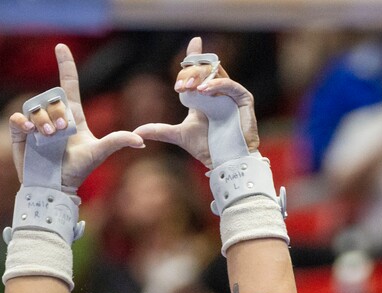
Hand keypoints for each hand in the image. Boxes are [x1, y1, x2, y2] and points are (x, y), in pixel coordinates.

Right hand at [8, 43, 144, 190]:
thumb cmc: (78, 171)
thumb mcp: (99, 153)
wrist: (55, 188)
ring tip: (47, 136)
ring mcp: (36, 124)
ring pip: (35, 108)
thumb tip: (141, 140)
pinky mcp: (21, 134)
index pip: (69, 84)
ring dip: (41, 120)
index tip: (61, 47)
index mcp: (72, 115)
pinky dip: (22, 122)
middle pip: (53, 99)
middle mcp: (53, 116)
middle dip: (56, 112)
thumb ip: (118, 141)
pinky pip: (17, 118)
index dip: (66, 65)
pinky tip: (28, 130)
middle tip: (59, 131)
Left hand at [135, 36, 258, 167]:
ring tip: (189, 89)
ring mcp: (232, 94)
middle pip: (206, 70)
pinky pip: (230, 85)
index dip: (197, 56)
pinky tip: (204, 91)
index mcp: (206, 95)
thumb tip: (137, 132)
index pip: (201, 69)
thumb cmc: (207, 149)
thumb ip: (160, 131)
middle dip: (192, 74)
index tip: (194, 42)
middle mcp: (220, 91)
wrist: (226, 162)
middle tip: (180, 86)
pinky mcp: (244, 100)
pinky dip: (217, 85)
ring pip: (217, 74)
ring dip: (201, 77)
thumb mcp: (179, 136)